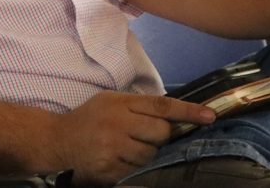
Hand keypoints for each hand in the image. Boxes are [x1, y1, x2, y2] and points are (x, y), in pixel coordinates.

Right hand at [50, 91, 215, 185]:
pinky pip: (136, 170)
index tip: (210, 115)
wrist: (59, 139)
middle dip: (158, 136)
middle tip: (141, 134)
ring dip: (145, 152)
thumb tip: (173, 114)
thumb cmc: (90, 118)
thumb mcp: (110, 101)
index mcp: (120, 103)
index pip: (162, 105)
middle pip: (161, 132)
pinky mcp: (109, 167)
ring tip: (125, 146)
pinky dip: (132, 166)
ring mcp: (113, 147)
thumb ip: (138, 105)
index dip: (188, 111)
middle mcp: (117, 123)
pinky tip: (116, 157)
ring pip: (150, 154)